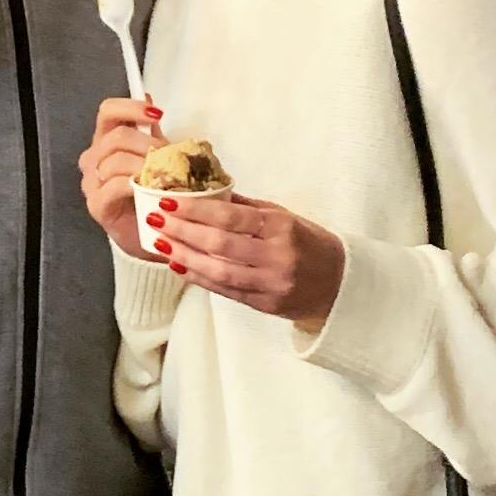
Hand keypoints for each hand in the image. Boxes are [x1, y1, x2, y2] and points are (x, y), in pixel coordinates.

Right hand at [79, 96, 165, 257]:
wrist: (156, 234)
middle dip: (147, 144)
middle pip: (116, 136)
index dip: (131, 108)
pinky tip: (150, 189)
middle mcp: (93, 158)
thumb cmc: (154, 193)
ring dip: (145, 165)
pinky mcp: (97, 205)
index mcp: (106, 141)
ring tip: (165, 175)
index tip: (157, 115)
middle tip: (169, 157)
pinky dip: (134, 184)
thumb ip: (150, 131)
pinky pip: (114, 186)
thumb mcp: (156, 157)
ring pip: (116, 160)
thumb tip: (149, 98)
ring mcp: (92, 182)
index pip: (108, 111)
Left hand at [143, 190, 345, 323]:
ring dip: (185, 256)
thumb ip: (244, 206)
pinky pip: (226, 291)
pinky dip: (200, 278)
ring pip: (220, 272)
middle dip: (183, 232)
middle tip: (155, 219)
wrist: (340, 285)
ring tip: (161, 243)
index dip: (196, 210)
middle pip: (220, 244)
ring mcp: (271, 284)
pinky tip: (179, 266)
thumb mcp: (282, 216)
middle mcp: (276, 257)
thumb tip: (204, 190)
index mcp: (280, 227)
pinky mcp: (265, 305)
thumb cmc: (308, 242)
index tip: (169, 202)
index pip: (231, 217)